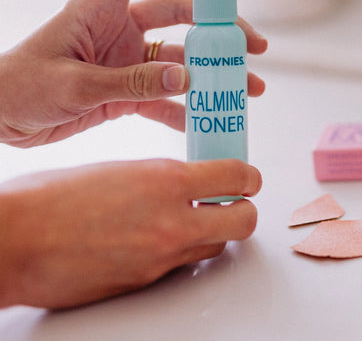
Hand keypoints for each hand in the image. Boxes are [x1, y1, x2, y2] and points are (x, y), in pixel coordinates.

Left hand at [0, 0, 266, 146]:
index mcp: (102, 8)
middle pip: (182, 17)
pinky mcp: (128, 91)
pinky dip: (186, 110)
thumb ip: (130, 83)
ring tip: (247, 88)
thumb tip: (187, 79)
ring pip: (182, 60)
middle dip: (221, 28)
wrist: (0, 118)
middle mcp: (122, 29)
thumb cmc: (20, 86)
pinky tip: (207, 121)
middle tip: (254, 47)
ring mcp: (129, 61)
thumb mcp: (74, 84)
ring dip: (214, 73)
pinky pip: (165, 99)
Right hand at [0, 158, 261, 308]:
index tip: (248, 176)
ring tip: (195, 219)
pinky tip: (161, 238)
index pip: (236, 177)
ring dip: (214, 233)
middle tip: (234, 201)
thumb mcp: (120, 169)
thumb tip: (186, 183)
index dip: (248, 176)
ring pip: (215, 247)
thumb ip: (161, 178)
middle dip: (244, 210)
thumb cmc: (54, 198)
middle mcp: (171, 222)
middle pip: (243, 221)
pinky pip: (181, 265)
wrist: (15, 241)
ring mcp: (160, 258)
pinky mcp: (144, 283)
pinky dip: (183, 251)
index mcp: (165, 181)